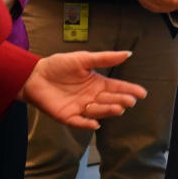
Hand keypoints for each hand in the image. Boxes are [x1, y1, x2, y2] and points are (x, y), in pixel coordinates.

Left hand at [19, 50, 146, 129]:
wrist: (35, 74)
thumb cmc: (59, 65)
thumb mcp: (84, 59)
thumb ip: (105, 58)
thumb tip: (128, 53)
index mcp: (97, 83)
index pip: (117, 88)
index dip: (129, 90)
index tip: (142, 93)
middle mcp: (91, 97)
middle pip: (110, 100)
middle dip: (120, 101)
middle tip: (130, 101)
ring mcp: (80, 108)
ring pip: (98, 111)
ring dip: (107, 110)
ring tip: (117, 107)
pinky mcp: (67, 116)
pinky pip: (79, 122)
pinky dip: (87, 124)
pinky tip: (95, 124)